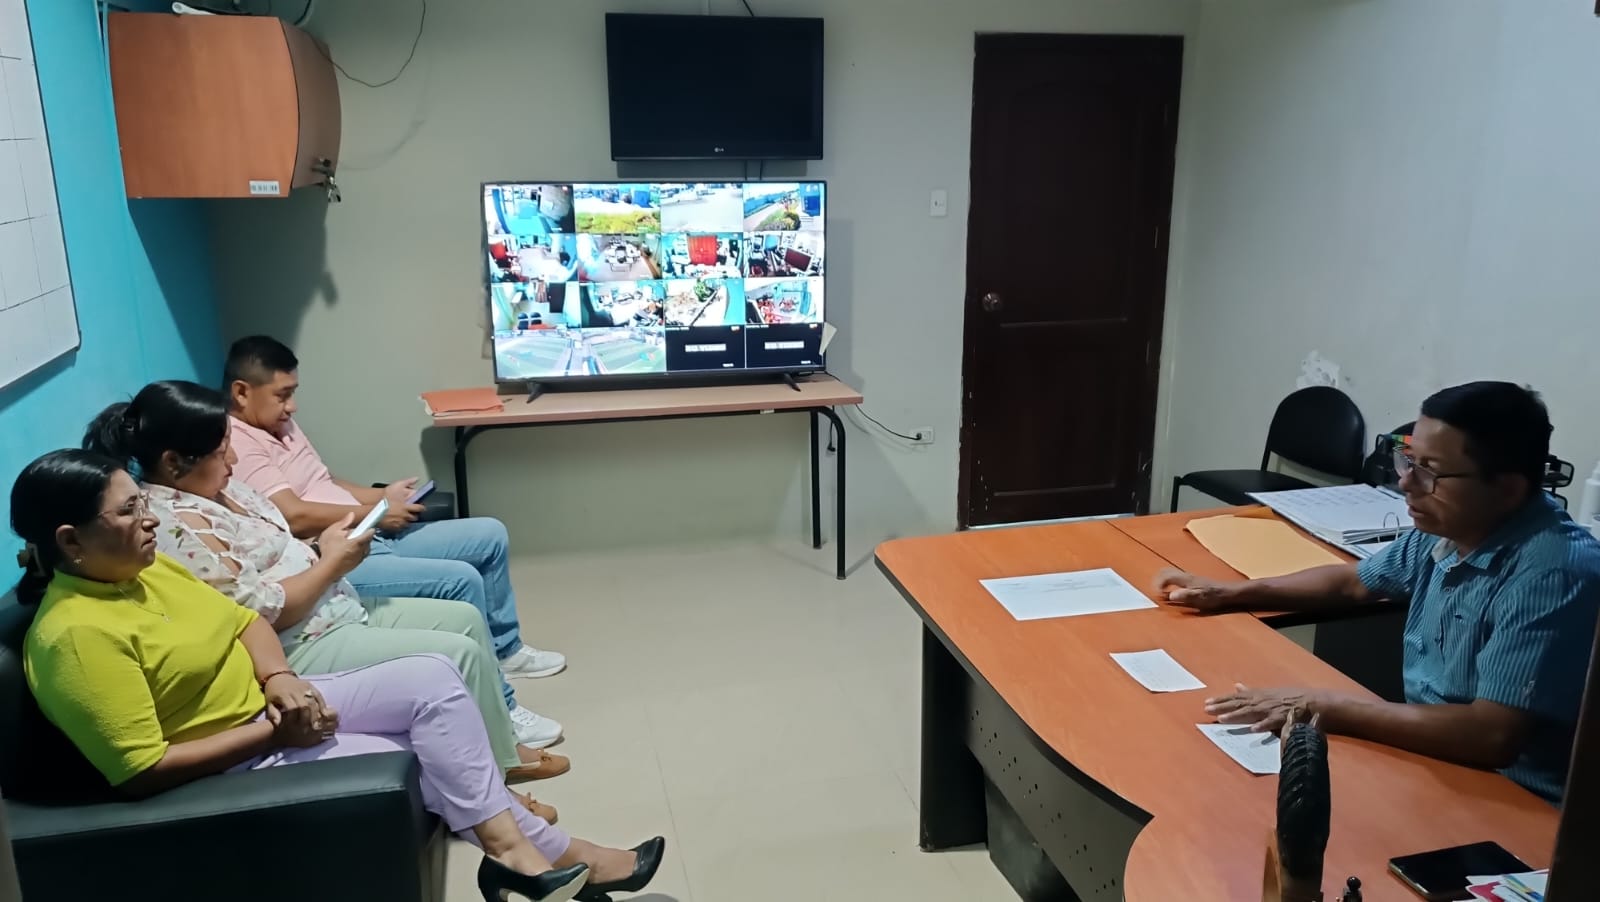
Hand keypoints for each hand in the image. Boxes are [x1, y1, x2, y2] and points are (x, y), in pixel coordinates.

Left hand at [262, 674, 338, 746]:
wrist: (278, 676)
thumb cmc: (273, 693)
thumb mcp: (269, 703)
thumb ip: (273, 714)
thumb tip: (278, 724)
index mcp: (284, 695)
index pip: (293, 708)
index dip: (297, 719)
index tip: (297, 728)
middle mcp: (296, 690)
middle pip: (306, 705)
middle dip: (309, 718)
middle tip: (311, 729)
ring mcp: (305, 687)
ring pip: (314, 701)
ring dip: (317, 714)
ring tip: (317, 724)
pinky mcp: (311, 685)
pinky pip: (319, 696)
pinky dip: (322, 705)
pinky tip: (324, 714)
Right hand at [315, 515, 372, 576]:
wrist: (327, 569)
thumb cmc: (329, 549)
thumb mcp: (333, 532)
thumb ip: (343, 523)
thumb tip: (352, 514)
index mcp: (358, 541)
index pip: (370, 533)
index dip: (370, 528)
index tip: (369, 526)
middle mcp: (362, 550)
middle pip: (368, 541)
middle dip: (363, 537)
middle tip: (354, 534)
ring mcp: (359, 559)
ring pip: (365, 549)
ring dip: (361, 546)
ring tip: (350, 544)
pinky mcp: (355, 566)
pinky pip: (360, 557)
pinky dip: (357, 553)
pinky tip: (348, 552)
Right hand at [380, 480, 424, 532]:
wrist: (373, 510)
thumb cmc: (384, 497)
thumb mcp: (396, 486)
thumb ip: (408, 482)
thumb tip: (417, 478)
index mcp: (407, 507)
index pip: (420, 508)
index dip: (421, 508)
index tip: (421, 507)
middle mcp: (405, 516)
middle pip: (414, 518)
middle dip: (414, 515)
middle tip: (411, 513)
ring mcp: (400, 523)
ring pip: (408, 524)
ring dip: (407, 521)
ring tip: (404, 517)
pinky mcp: (394, 528)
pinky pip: (400, 528)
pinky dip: (400, 525)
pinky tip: (397, 521)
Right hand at [1154, 568, 1244, 612]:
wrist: (1228, 592)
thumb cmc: (1214, 597)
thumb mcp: (1200, 598)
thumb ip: (1185, 596)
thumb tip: (1170, 595)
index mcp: (1185, 579)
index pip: (1166, 576)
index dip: (1158, 585)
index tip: (1158, 595)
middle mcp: (1185, 575)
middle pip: (1165, 571)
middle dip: (1157, 580)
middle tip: (1155, 592)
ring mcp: (1189, 577)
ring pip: (1170, 573)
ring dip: (1162, 580)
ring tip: (1161, 592)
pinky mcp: (1192, 581)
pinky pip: (1175, 577)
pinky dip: (1168, 582)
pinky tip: (1173, 591)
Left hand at [1204, 683, 1329, 733]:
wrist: (1312, 701)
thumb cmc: (1288, 697)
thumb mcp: (1267, 692)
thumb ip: (1250, 691)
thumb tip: (1236, 686)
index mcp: (1258, 695)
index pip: (1236, 697)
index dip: (1221, 700)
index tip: (1206, 702)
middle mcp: (1262, 700)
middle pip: (1239, 704)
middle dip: (1222, 706)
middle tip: (1207, 709)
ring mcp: (1271, 709)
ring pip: (1251, 712)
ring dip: (1237, 715)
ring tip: (1223, 719)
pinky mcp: (1282, 718)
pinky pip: (1271, 723)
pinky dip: (1262, 725)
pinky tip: (1253, 729)